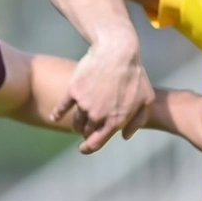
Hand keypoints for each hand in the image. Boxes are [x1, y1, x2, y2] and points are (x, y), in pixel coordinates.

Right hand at [50, 35, 154, 153]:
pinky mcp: (73, 91)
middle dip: (86, 132)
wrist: (117, 52)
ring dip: (77, 122)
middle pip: (85, 131)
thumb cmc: (135, 75)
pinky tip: (55, 117)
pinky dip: (58, 113)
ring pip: (75, 121)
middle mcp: (97, 116)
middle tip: (86, 128)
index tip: (83, 148)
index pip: (96, 143)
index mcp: (114, 121)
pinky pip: (61, 108)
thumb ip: (137, 121)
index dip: (88, 148)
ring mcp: (84, 104)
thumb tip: (124, 136)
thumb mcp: (146, 99)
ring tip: (80, 118)